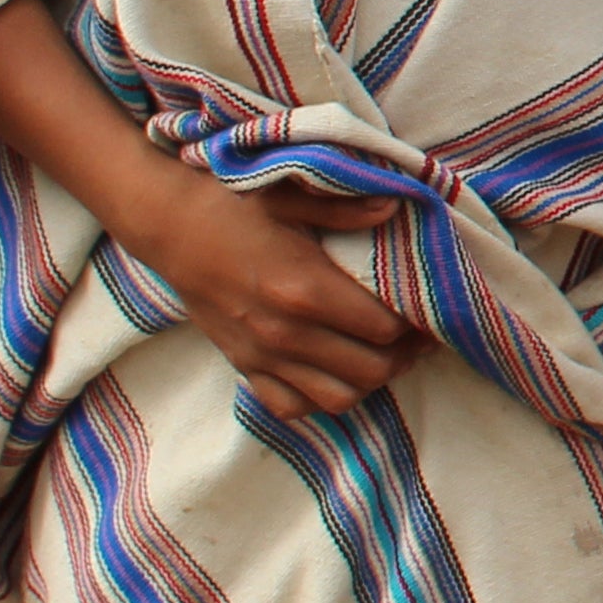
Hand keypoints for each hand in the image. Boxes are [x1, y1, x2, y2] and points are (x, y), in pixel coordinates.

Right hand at [121, 168, 417, 419]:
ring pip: (337, 399)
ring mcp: (261, 356)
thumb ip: (346, 208)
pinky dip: (320, 398)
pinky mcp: (242, 365)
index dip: (418, 323)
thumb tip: (396, 206)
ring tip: (386, 355)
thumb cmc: (232, 206)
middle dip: (405, 356)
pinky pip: (290, 406)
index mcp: (304, 290)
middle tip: (421, 335)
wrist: (168, 227)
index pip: (384, 328)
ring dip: (370, 382)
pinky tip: (337, 371)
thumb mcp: (290, 197)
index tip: (434, 308)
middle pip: (370, 370)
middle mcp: (284, 333)